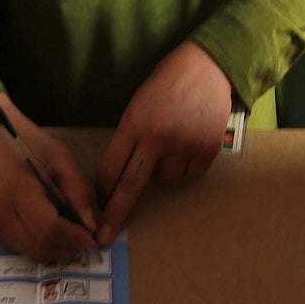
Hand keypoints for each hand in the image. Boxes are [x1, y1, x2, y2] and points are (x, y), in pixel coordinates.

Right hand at [0, 95, 97, 263]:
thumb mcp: (60, 158)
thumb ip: (78, 190)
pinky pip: (20, 246)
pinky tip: (51, 230)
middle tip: (84, 240)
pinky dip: (40, 244)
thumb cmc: (27, 143)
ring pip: (30, 251)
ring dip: (55, 250)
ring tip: (70, 236)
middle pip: (39, 247)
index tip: (90, 236)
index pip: (48, 228)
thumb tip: (90, 225)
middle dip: (66, 248)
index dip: (73, 237)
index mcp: (15, 188)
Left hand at [94, 41, 231, 244]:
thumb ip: (130, 136)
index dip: (103, 189)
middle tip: (103, 237)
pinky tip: (189, 143)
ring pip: (166, 182)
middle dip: (115, 215)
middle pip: (132, 186)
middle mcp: (158, 138)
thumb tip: (120, 174)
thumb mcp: (138, 104)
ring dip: (164, 172)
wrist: (207, 65)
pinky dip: (187, 166)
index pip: (111, 168)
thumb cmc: (166, 82)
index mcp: (134, 123)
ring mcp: (184, 145)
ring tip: (172, 145)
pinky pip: (190, 175)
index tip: (97, 204)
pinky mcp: (208, 149)